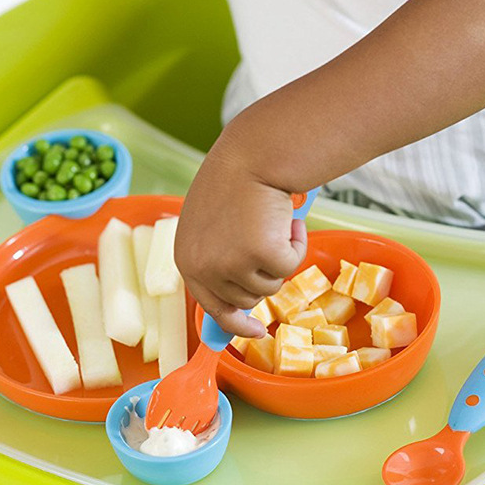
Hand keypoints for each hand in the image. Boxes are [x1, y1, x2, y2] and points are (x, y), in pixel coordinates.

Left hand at [175, 130, 307, 337]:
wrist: (253, 154)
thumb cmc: (235, 182)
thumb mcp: (211, 226)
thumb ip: (217, 259)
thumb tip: (239, 304)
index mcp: (187, 260)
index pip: (211, 306)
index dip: (235, 321)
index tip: (256, 330)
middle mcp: (204, 268)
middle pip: (247, 299)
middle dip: (263, 273)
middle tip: (265, 237)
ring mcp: (231, 264)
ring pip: (271, 284)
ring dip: (280, 255)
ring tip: (272, 221)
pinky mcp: (261, 255)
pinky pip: (292, 266)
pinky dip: (297, 244)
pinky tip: (287, 218)